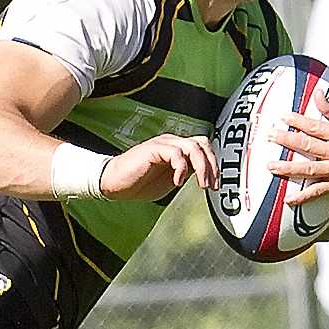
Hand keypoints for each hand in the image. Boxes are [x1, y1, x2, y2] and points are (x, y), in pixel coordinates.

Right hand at [98, 133, 217, 201]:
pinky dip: (181, 169)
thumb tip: (205, 175)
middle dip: (211, 165)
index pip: (203, 148)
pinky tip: (176, 183)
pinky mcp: (153, 149)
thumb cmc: (139, 184)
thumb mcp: (170, 180)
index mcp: (177, 149)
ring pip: (192, 147)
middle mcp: (172, 142)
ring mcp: (163, 144)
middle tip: (211, 186)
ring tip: (201, 185)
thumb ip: (186, 174)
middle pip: (202, 143)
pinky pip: (176, 154)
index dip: (213, 165)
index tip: (215, 186)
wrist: (114, 184)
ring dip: (201, 168)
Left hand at [268, 88, 328, 203]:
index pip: (315, 126)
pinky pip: (318, 191)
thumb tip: (317, 95)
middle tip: (270, 136)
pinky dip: (303, 196)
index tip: (281, 117)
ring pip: (309, 169)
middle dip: (286, 140)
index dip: (297, 121)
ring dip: (288, 168)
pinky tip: (288, 198)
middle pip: (308, 145)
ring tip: (271, 166)